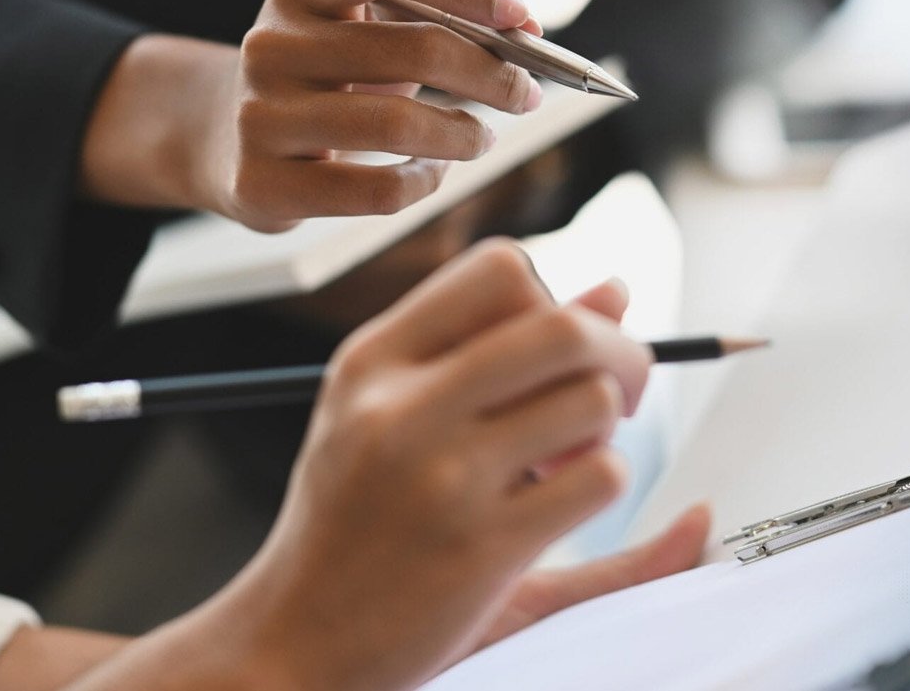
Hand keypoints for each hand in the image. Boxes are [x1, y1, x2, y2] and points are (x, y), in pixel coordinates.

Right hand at [0, 242, 707, 690]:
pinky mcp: (480, 549)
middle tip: (616, 392)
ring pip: (593, 399)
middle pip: (563, 328)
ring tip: (566, 461)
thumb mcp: (396, 414)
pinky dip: (602, 485)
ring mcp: (440, 478)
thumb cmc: (355, 520)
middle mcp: (400, 407)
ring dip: (606, 429)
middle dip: (617, 352)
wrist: (292, 641)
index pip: (501, 269)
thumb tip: (618, 288)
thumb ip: (499, 346)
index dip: (551, 300)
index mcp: (372, 360)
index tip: (553, 351)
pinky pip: (599, 478)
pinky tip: (556, 507)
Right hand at [80, 0, 544, 230]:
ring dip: (464, 134)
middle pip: (411, 49)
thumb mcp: (356, 32)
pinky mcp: (262, 184)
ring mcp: (260, 116)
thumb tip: (523, 33)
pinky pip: (376, 189)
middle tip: (526, 94)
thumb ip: (426, 23)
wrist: (220, 139)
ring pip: (397, 125)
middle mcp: (270, 45)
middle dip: (491, 75)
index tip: (522, 16)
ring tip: (483, 137)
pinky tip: (434, 173)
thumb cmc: (322, 79)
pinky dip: (424, 182)